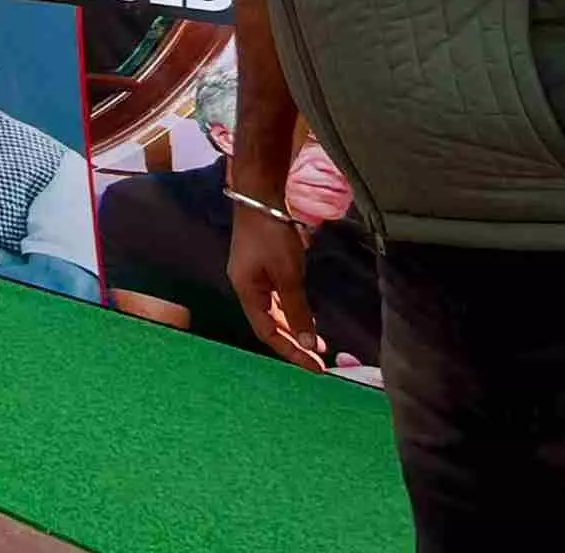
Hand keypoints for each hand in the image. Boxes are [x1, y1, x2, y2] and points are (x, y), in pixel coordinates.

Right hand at [226, 203, 325, 368]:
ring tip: (318, 342)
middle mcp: (245, 287)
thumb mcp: (288, 275)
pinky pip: (275, 297)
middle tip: (319, 359)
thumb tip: (308, 343)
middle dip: (294, 342)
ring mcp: (252, 276)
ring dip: (294, 327)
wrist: (259, 197)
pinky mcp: (260, 265)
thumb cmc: (272, 236)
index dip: (291, 351)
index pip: (267, 332)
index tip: (316, 367)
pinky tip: (304, 314)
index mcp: (246, 292)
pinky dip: (290, 310)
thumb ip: (297, 310)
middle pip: (268, 324)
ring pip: (272, 311)